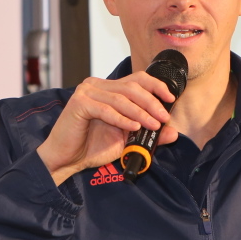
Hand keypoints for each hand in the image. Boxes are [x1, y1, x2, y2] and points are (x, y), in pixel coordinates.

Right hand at [36, 72, 177, 185]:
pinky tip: (134, 126)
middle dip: (152, 102)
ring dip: (141, 112)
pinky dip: (122, 119)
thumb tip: (173, 132)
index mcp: (108, 88)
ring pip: (121, 98)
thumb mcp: (126, 139)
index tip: (171, 98)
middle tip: (164, 117)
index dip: (156, 86)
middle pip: (132, 87)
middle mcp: (96, 85)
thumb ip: (148, 132)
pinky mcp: (79, 103)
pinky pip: (106, 110)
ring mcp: (86, 92)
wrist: (67, 160)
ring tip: (154, 125)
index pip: (137, 79)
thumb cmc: (92, 147)